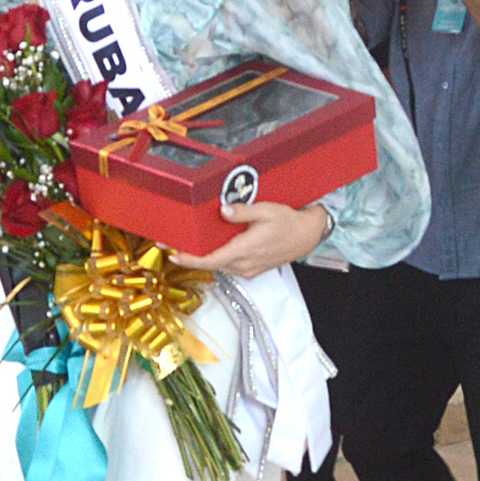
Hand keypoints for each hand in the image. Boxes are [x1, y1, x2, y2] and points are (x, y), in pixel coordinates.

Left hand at [170, 201, 327, 279]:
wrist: (306, 236)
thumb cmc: (288, 222)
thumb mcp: (266, 210)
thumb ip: (243, 212)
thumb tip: (223, 211)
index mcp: (244, 250)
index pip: (209, 260)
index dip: (188, 259)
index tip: (173, 254)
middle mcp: (244, 265)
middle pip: (210, 264)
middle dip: (191, 257)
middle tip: (172, 245)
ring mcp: (247, 270)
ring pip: (218, 266)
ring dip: (204, 258)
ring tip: (188, 246)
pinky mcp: (251, 270)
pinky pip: (228, 266)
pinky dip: (217, 258)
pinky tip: (210, 248)